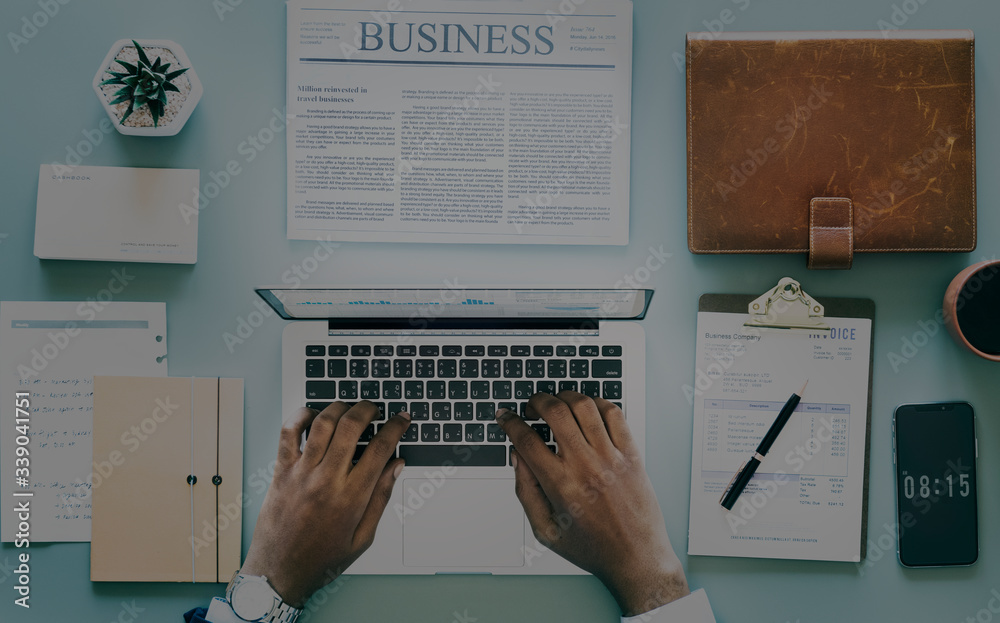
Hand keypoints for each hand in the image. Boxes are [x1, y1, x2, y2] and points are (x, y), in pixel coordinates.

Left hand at [240, 402, 408, 606]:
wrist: (279, 572)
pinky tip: (313, 415)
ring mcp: (300, 473)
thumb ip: (381, 498)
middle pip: (351, 427)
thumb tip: (396, 466)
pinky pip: (288, 433)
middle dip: (368, 409)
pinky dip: (300, 416)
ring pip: (322, 423)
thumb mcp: (363, 537)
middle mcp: (326, 480)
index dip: (395, 427)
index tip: (402, 418)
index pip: (380, 449)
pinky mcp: (280, 472)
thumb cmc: (321, 559)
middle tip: (374, 408)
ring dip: (339, 408)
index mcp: (351, 498)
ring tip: (348, 408)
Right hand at [496, 392, 688, 615]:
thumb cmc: (592, 547)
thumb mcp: (545, 530)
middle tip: (531, 407)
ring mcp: (611, 457)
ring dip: (565, 396)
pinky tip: (587, 410)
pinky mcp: (631, 454)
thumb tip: (516, 456)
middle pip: (555, 412)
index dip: (510, 422)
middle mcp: (585, 466)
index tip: (505, 416)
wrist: (636, 558)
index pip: (526, 439)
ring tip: (558, 403)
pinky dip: (597, 403)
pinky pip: (614, 414)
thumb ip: (525, 491)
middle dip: (536, 401)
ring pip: (584, 405)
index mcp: (560, 485)